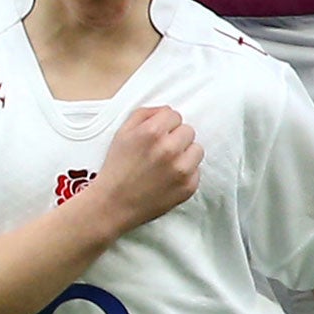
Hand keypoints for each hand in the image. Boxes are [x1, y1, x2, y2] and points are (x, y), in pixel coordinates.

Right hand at [92, 105, 201, 231]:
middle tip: (163, 148)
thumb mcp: (122, 132)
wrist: (115, 202)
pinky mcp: (188, 187)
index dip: (165, 123)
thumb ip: (144, 114)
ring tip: (169, 162)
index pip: (174, 115)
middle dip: (176, 137)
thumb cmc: (117, 166)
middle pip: (188, 130)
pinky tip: (170, 177)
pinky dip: (186, 172)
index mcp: (152, 132)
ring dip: (185, 153)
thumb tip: (165, 111)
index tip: (158, 133)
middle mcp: (169, 149)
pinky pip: (197, 170)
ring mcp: (181, 169)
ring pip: (197, 149)